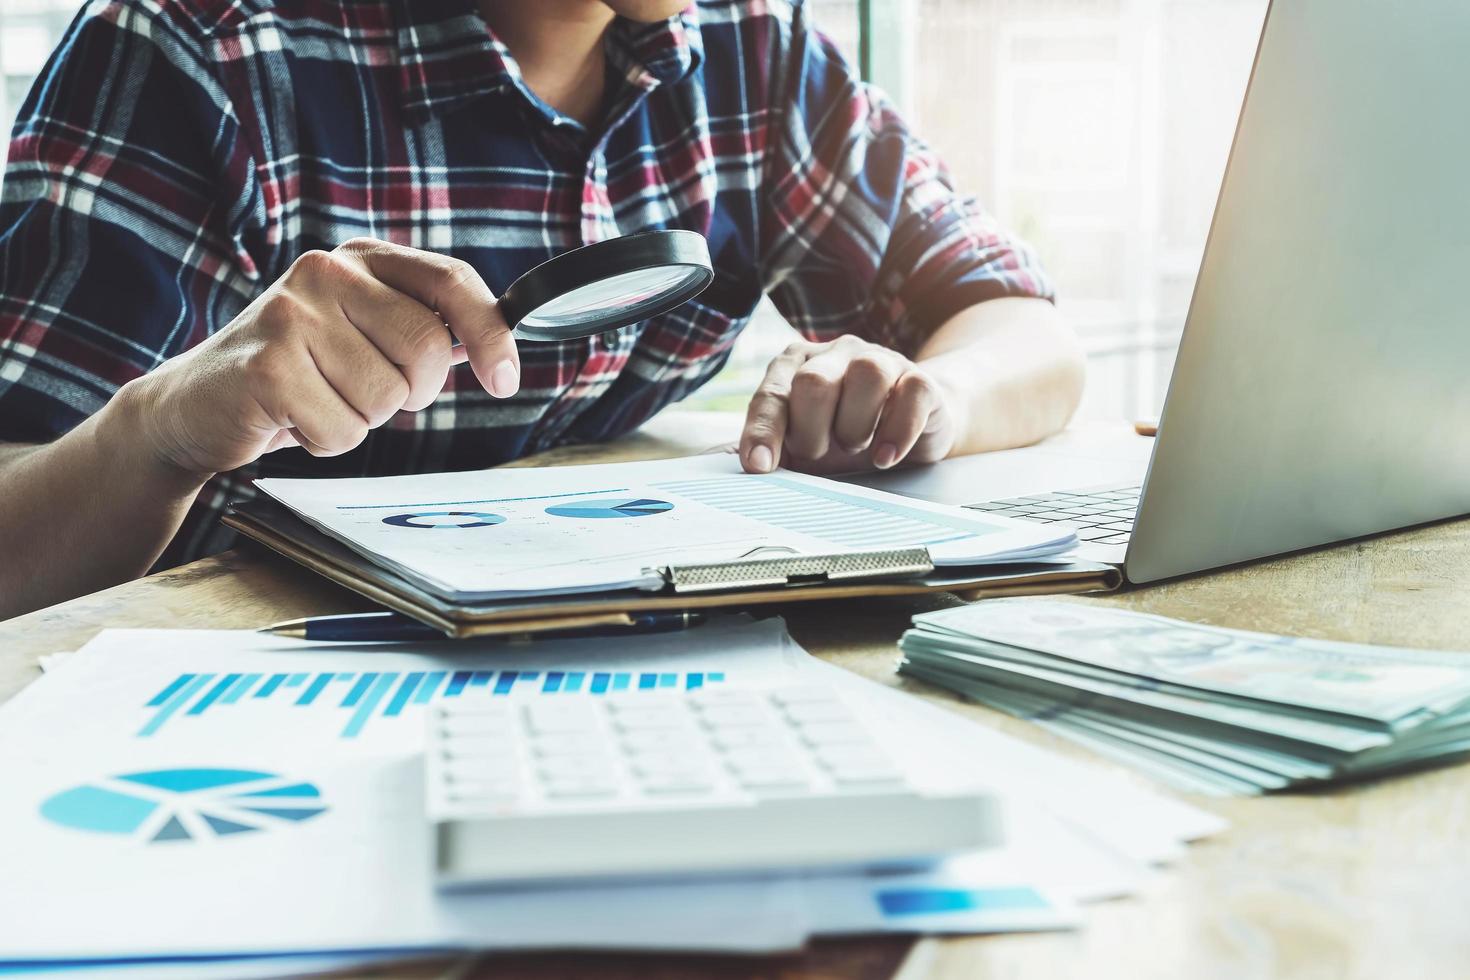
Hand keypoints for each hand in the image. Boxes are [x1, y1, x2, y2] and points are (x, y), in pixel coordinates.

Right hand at [129, 238, 517, 477]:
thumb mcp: (360, 333)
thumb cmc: (295, 372)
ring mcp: (293, 314)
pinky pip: (344, 430)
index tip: (506, 381)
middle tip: (364, 393)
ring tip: (315, 400)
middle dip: (411, 392)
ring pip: (387, 399)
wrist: (195, 405)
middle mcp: (327, 271)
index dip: (491, 335)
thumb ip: (419, 326)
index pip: (451, 281)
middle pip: (428, 349)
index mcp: (359, 259)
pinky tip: (291, 419)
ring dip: (360, 419)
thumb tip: (493, 346)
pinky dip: (326, 441)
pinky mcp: (268, 366)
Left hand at [739, 336, 960, 474]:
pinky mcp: (920, 380)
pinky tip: (884, 456)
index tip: (759, 466)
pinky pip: (913, 392)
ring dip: (855, 426)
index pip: (771, 395)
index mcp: (796, 366)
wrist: (908, 426)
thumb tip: (729, 462)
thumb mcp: (801, 445)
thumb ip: (768, 447)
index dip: (764, 432)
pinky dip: (897, 431)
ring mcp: (881, 360)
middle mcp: (835, 354)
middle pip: (814, 381)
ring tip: (855, 447)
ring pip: (867, 374)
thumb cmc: (842, 435)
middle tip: (820, 454)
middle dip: (812, 431)